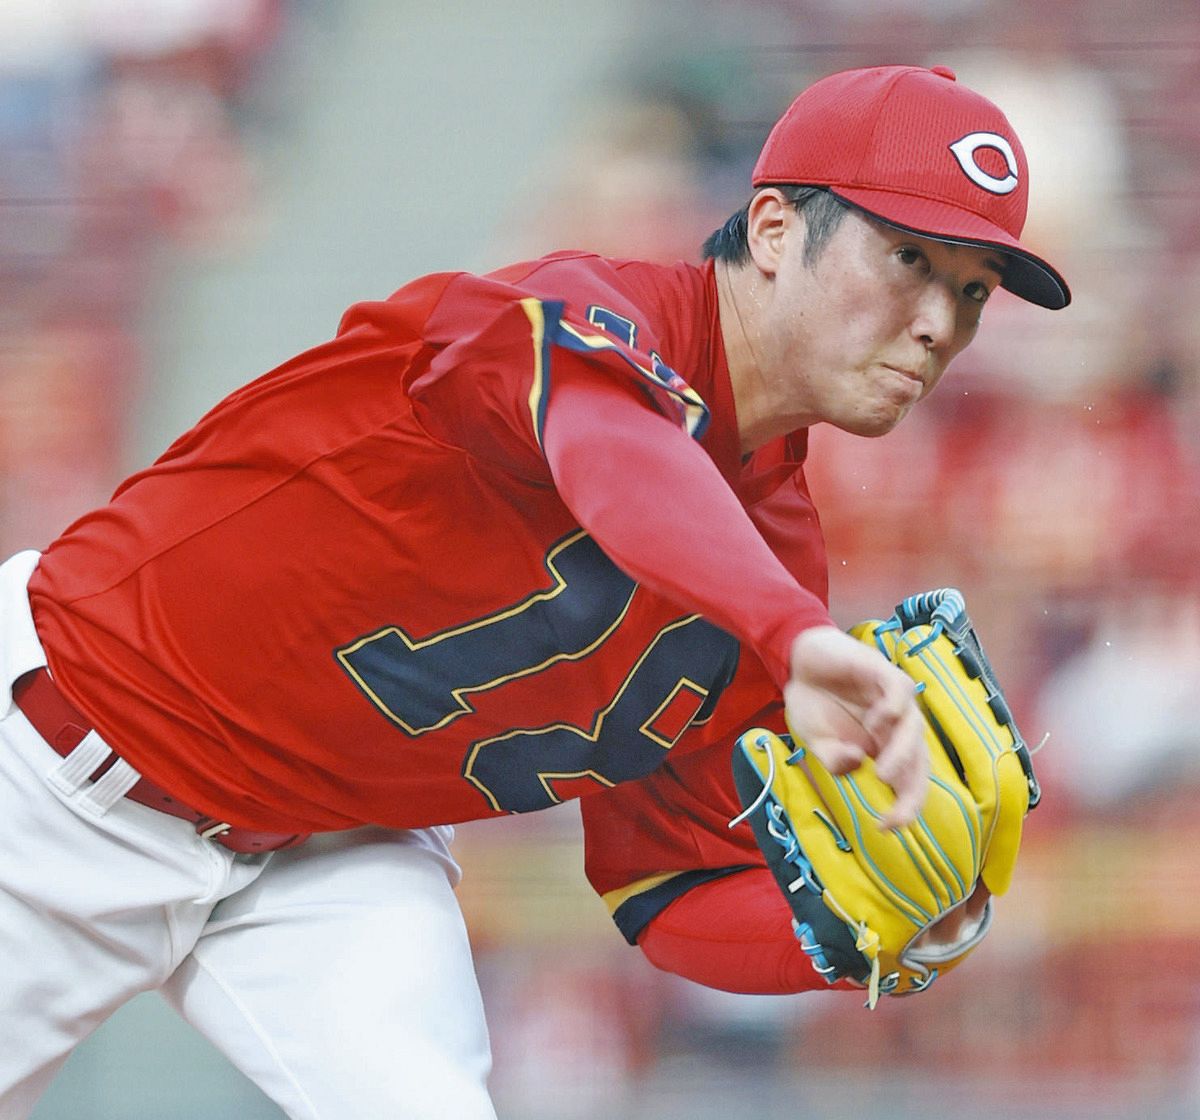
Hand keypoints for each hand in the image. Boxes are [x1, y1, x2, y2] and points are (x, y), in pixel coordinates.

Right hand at [783, 625, 928, 827]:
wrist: (796, 661)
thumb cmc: (813, 702)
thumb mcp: (815, 742)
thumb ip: (833, 758)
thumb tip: (854, 764)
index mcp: (885, 746)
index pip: (908, 780)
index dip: (904, 806)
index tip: (887, 828)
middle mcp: (897, 726)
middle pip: (920, 760)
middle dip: (912, 791)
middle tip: (895, 814)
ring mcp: (892, 698)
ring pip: (914, 727)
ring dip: (903, 754)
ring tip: (882, 774)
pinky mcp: (882, 671)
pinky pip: (900, 690)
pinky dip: (893, 708)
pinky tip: (877, 722)